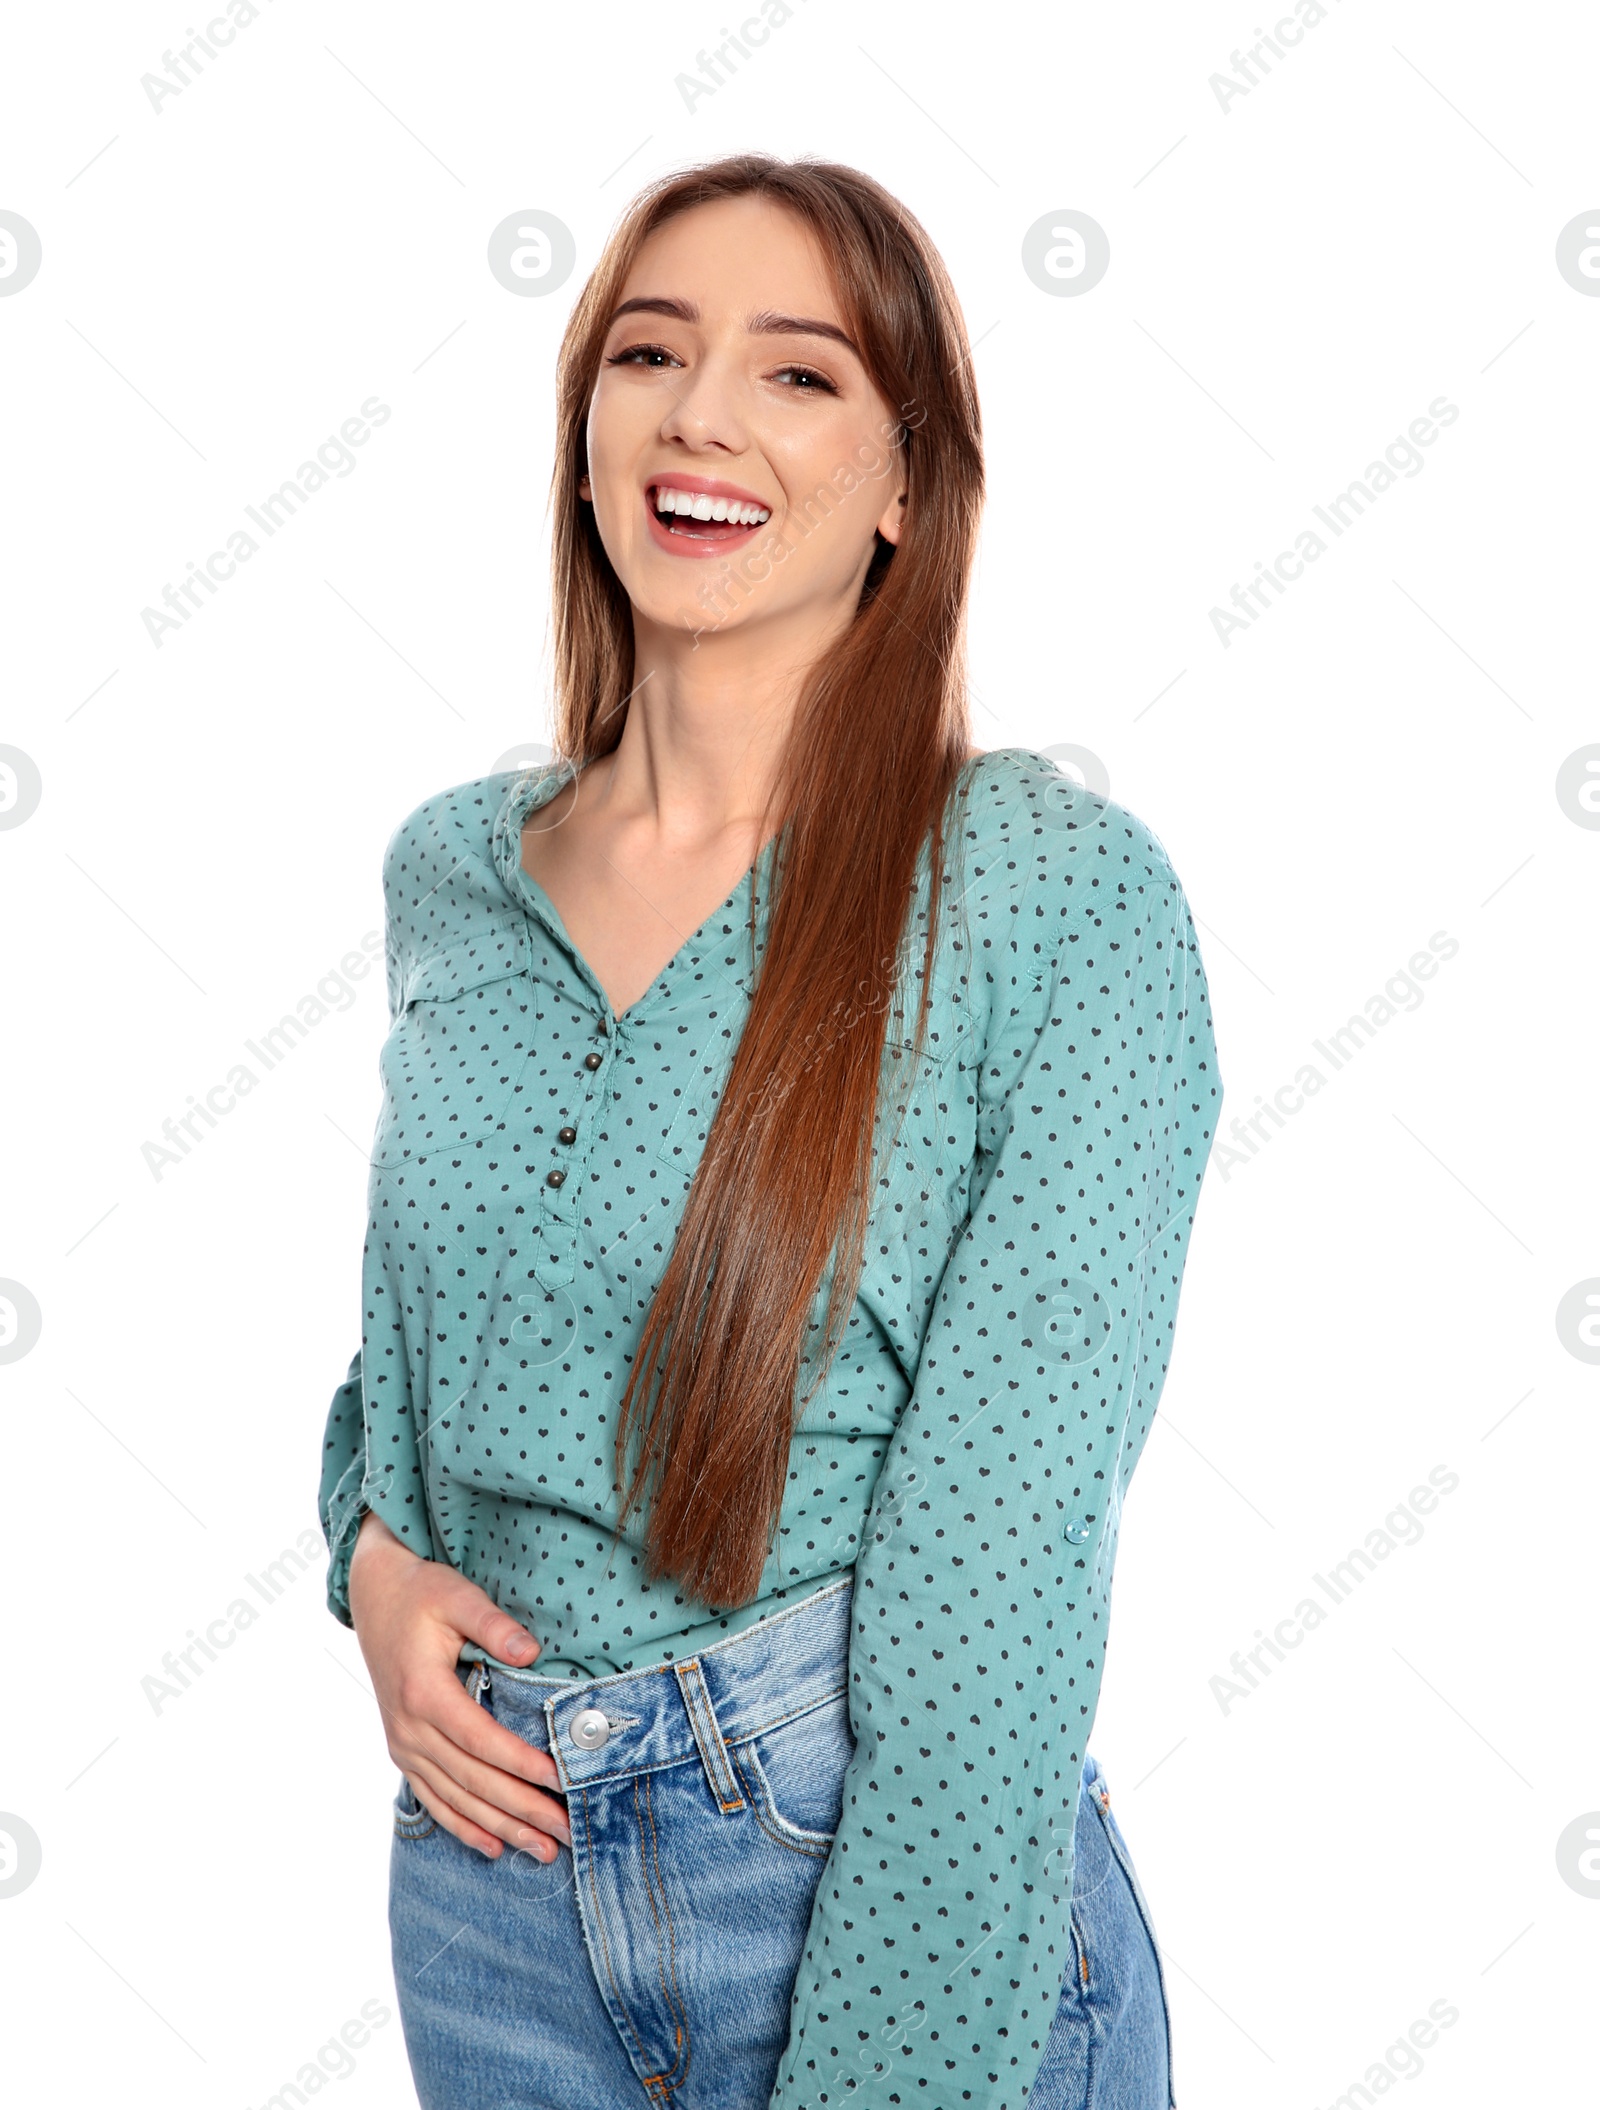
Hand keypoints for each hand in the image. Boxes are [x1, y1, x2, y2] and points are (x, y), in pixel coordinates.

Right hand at [347, 1509, 572, 1861]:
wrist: (374, 1597)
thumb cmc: (422, 1593)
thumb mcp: (457, 1595)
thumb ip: (493, 1624)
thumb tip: (530, 1651)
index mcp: (425, 1693)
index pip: (483, 1741)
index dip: (522, 1764)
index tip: (561, 1780)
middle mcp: (410, 1729)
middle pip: (474, 1780)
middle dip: (523, 1809)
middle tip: (566, 1831)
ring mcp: (404, 1745)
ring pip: (457, 1799)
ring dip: (501, 1827)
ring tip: (543, 1851)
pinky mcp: (404, 1751)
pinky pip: (433, 1799)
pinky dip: (463, 1826)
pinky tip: (492, 1847)